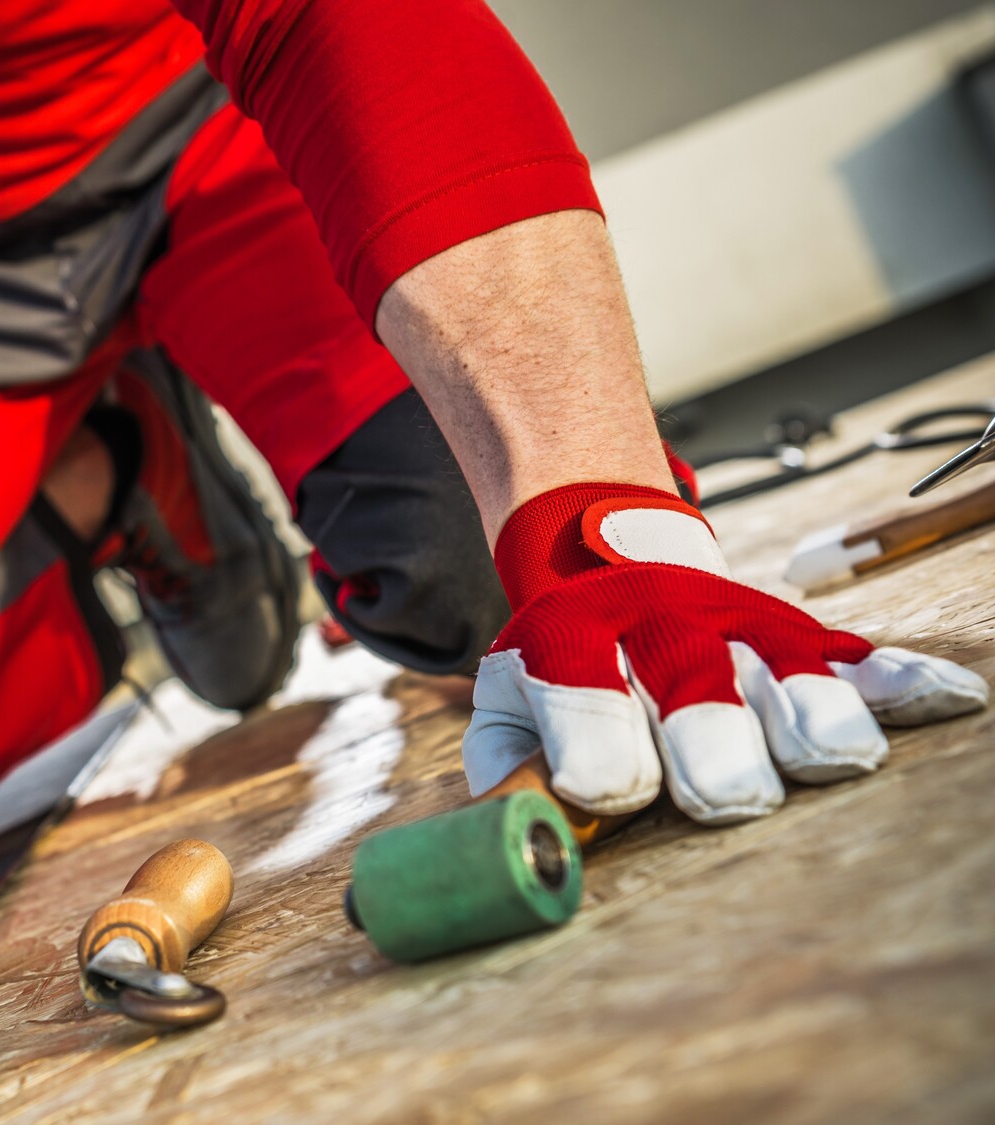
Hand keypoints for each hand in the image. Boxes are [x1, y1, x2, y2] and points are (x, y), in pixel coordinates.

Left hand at [462, 483, 985, 823]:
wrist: (608, 560)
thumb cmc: (560, 669)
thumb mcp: (508, 705)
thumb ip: (507, 769)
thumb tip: (521, 830)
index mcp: (569, 633)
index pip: (577, 683)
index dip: (595, 737)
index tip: (608, 792)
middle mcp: (658, 619)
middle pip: (690, 677)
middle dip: (710, 739)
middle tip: (727, 798)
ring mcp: (737, 623)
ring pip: (781, 665)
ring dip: (808, 711)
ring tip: (832, 759)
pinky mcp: (802, 634)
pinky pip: (860, 657)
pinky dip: (902, 680)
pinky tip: (948, 698)